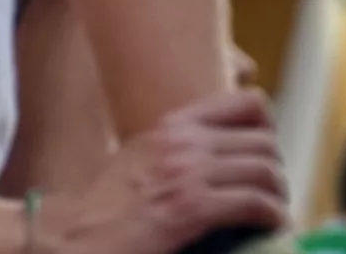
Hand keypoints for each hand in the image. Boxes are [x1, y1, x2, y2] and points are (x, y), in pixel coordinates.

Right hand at [41, 90, 286, 253]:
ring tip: (276, 212)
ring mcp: (187, 174)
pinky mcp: (190, 208)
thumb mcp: (139, 158)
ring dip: (278, 195)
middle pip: (264, 142)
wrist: (67, 240)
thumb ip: (177, 148)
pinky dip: (273, 216)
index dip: (269, 129)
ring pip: (265, 171)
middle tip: (272, 192)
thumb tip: (218, 152)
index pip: (249, 104)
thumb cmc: (103, 209)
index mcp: (172, 125)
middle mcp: (182, 142)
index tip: (267, 151)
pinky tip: (272, 226)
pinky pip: (254, 203)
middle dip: (275, 170)